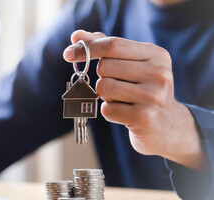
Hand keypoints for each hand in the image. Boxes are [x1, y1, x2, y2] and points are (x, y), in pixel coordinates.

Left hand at [63, 30, 204, 170]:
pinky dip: (109, 111)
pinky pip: (107, 109)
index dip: (86, 48)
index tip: (68, 53)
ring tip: (123, 100)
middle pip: (104, 67)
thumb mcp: (130, 65)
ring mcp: (154, 96)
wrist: (167, 127)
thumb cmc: (141, 90)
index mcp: (156, 55)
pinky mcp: (145, 118)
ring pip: (103, 87)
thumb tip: (76, 36)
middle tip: (118, 87)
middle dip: (102, 77)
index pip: (113, 45)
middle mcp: (159, 73)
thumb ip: (104, 48)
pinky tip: (125, 113)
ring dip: (105, 96)